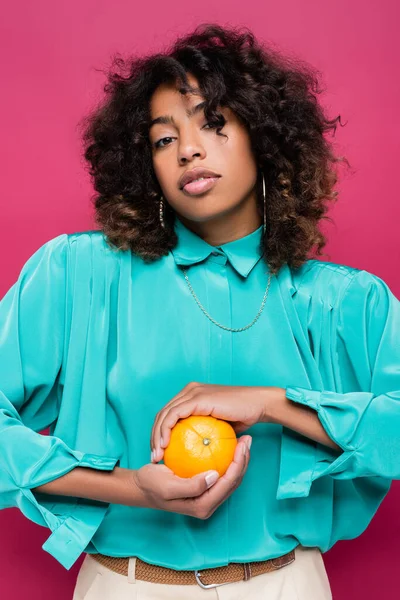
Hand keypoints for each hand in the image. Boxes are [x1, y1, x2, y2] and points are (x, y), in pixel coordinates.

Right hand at [133, 435, 251, 517]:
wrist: (141, 487)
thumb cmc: (152, 484)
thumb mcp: (168, 485)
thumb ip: (192, 485)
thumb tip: (214, 476)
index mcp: (202, 506)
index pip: (227, 484)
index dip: (238, 464)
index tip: (241, 445)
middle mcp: (208, 503)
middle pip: (234, 482)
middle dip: (244, 460)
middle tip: (247, 440)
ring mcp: (208, 496)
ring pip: (231, 478)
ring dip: (239, 459)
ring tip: (244, 440)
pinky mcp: (205, 487)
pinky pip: (222, 473)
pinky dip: (228, 459)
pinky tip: (230, 443)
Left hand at [150, 382, 278, 462]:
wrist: (258, 405)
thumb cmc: (243, 417)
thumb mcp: (218, 427)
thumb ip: (204, 433)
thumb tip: (194, 452)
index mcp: (192, 394)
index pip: (169, 414)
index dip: (159, 433)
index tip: (160, 453)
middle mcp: (189, 390)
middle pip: (163, 413)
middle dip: (154, 436)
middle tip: (154, 457)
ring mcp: (192, 392)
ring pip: (164, 414)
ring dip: (156, 436)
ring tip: (157, 455)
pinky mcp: (197, 398)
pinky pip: (174, 415)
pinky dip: (166, 431)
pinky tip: (165, 446)